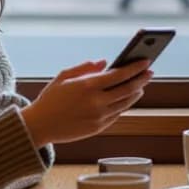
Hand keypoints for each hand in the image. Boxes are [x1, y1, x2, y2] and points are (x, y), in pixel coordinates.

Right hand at [20, 59, 152, 146]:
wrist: (39, 126)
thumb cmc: (51, 99)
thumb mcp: (64, 77)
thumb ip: (85, 68)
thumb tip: (105, 63)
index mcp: (87, 86)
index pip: (119, 75)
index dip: (135, 68)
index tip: (145, 61)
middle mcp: (96, 102)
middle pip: (128, 89)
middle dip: (141, 79)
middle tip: (149, 72)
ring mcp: (99, 117)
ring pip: (125, 103)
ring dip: (136, 92)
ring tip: (141, 84)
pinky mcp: (98, 128)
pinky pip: (117, 114)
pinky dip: (125, 104)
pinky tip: (127, 97)